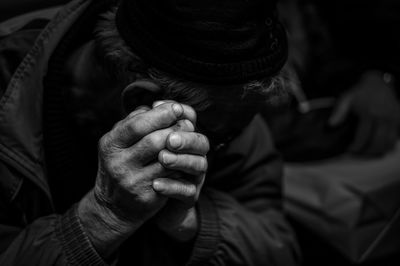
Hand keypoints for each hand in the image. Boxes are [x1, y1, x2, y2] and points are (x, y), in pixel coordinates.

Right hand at [78, 102, 196, 257]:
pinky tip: (186, 157)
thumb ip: (134, 122)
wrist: (114, 207)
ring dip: (183, 147)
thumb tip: (157, 105)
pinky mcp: (147, 197)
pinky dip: (182, 165)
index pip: (137, 125)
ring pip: (166, 160)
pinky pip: (172, 177)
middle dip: (175, 129)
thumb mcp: (118, 142)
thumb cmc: (120, 165)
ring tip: (190, 138)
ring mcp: (132, 182)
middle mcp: (118, 164)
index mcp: (110, 145)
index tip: (176, 108)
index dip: (160, 114)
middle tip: (188, 123)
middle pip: (154, 141)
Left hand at [150, 101, 208, 241]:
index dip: (184, 115)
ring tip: (162, 158)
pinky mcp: (189, 197)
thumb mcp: (144, 141)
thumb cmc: (144, 164)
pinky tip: (156, 184)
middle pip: (202, 142)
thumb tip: (154, 104)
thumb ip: (150, 122)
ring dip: (181, 161)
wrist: (140, 201)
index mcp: (184, 136)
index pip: (192, 120)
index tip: (171, 112)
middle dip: (186, 139)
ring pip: (199, 165)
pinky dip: (173, 187)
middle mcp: (193, 154)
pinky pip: (187, 191)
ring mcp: (193, 176)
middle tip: (170, 140)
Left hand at [329, 71, 399, 155]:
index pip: (363, 136)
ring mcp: (393, 118)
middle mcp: (383, 116)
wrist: (378, 83)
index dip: (356, 146)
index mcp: (369, 113)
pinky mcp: (399, 119)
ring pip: (389, 142)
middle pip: (377, 142)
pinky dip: (389, 145)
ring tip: (369, 154)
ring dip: (379, 151)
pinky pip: (397, 137)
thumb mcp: (346, 98)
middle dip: (367, 152)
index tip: (350, 150)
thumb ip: (338, 112)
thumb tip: (330, 124)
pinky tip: (381, 148)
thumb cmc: (360, 92)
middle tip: (359, 154)